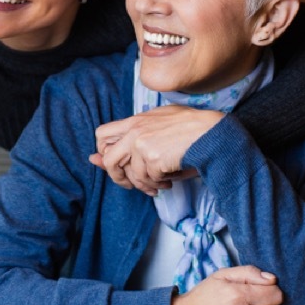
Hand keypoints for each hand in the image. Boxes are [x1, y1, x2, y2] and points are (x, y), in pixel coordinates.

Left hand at [88, 106, 221, 194]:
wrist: (210, 132)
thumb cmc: (189, 129)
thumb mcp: (158, 126)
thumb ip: (130, 139)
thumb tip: (94, 159)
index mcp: (135, 120)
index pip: (102, 134)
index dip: (104, 153)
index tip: (115, 166)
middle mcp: (135, 130)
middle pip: (109, 159)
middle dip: (118, 176)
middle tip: (131, 183)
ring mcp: (142, 143)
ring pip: (132, 174)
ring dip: (145, 184)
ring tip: (159, 183)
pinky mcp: (153, 157)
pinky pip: (149, 179)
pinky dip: (159, 184)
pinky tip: (169, 180)